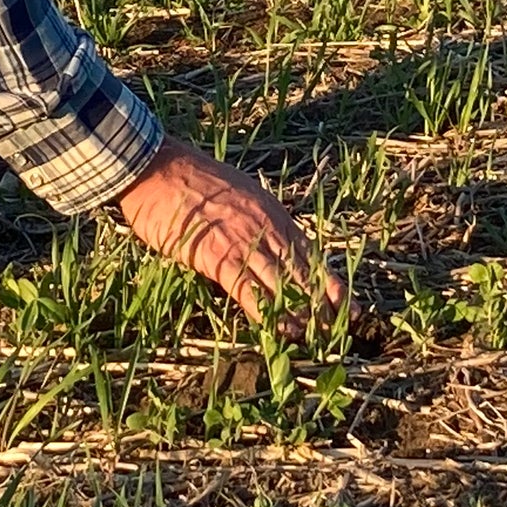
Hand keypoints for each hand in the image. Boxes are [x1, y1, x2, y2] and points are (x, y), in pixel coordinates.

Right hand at [113, 139, 344, 319]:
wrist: (159, 168)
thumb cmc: (191, 179)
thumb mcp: (238, 191)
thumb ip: (256, 217)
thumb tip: (265, 240)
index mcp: (272, 212)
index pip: (310, 253)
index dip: (329, 282)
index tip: (346, 305)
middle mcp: (266, 227)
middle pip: (302, 272)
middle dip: (322, 305)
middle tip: (337, 331)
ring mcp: (244, 242)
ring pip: (282, 284)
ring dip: (300, 314)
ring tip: (317, 338)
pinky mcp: (217, 257)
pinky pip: (248, 290)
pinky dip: (267, 313)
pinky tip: (280, 331)